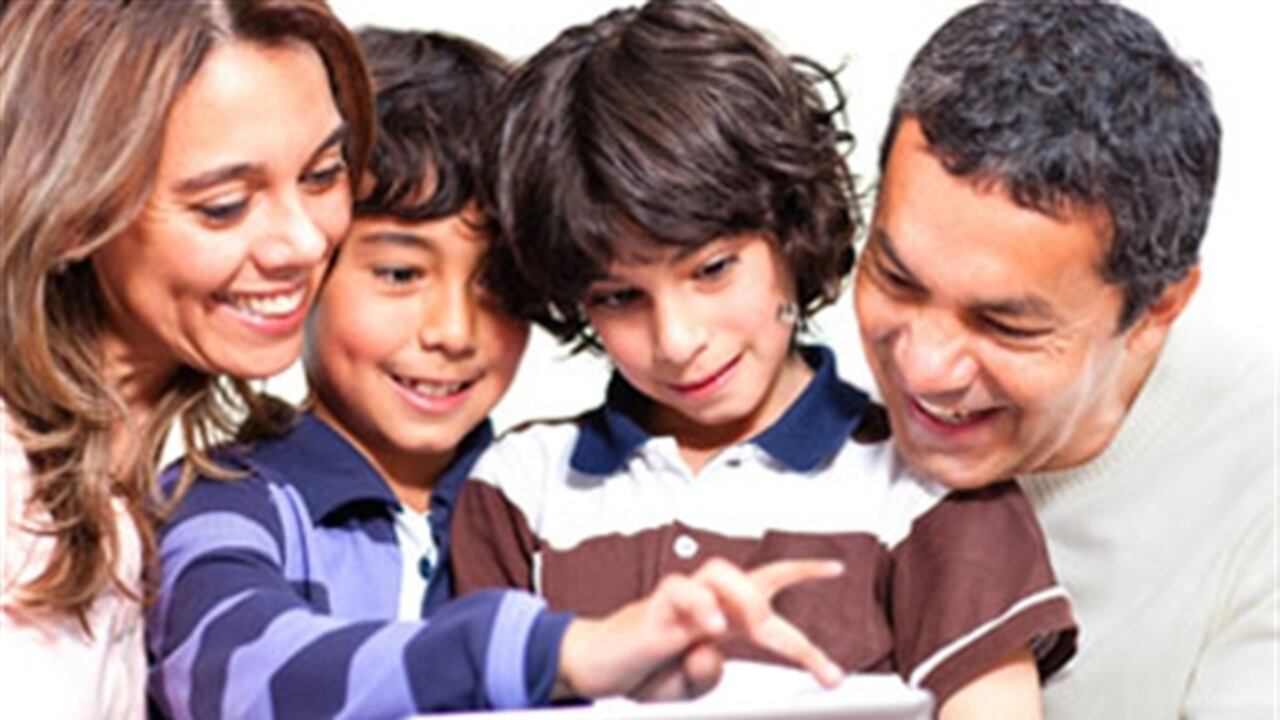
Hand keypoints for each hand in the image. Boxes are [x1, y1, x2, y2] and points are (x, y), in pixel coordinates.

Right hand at [556, 557, 844, 699]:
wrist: (597, 668)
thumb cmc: (646, 669)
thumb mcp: (688, 687)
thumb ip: (705, 674)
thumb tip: (712, 650)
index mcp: (724, 619)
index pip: (768, 585)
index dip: (802, 572)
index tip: (836, 568)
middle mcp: (708, 603)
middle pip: (755, 576)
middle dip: (788, 593)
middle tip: (804, 646)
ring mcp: (681, 602)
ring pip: (721, 573)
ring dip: (743, 599)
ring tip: (749, 627)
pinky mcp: (654, 609)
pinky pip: (680, 592)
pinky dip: (700, 608)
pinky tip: (708, 629)